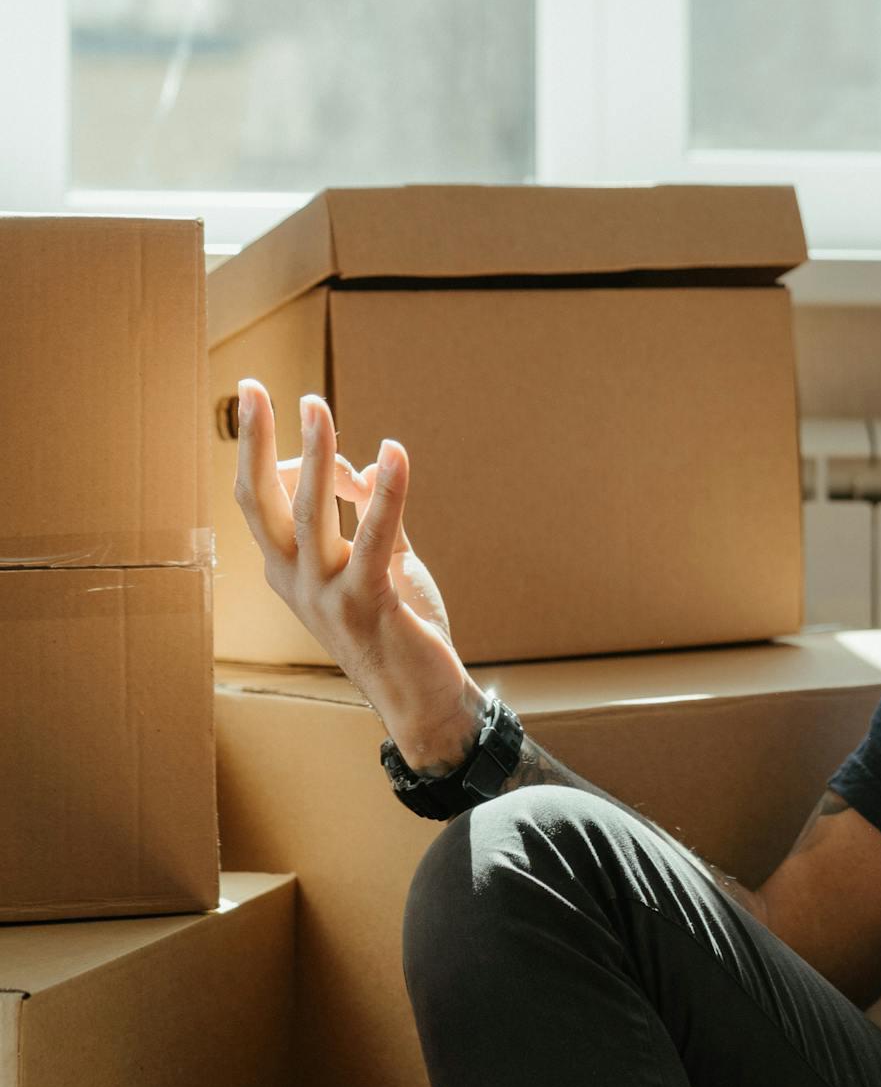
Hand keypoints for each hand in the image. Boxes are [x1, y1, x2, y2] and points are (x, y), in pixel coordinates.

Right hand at [230, 379, 483, 770]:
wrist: (421, 699)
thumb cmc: (398, 628)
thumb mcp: (381, 561)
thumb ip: (372, 512)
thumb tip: (366, 462)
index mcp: (288, 570)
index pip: (261, 500)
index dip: (265, 452)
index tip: (270, 405)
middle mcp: (294, 580)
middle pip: (262, 499)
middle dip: (254, 441)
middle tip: (253, 386)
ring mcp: (325, 594)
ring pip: (310, 511)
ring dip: (315, 454)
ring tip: (315, 404)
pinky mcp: (367, 602)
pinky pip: (373, 536)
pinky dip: (385, 491)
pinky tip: (395, 454)